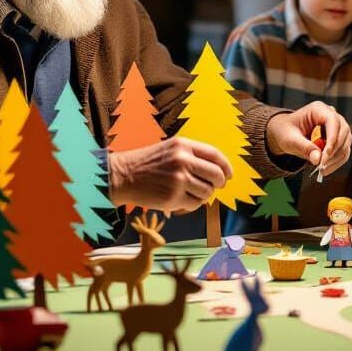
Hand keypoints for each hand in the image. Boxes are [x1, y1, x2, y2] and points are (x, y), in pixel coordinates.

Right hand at [108, 138, 232, 214]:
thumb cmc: (148, 164)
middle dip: (219, 183)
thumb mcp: (171, 149)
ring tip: (191, 193)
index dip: (226, 166)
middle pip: (217, 175)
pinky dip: (192, 205)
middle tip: (215, 187)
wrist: (122, 175)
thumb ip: (193, 156)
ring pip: (207, 192)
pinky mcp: (173, 197)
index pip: (215, 155)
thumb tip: (220, 171)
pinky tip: (181, 200)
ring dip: (204, 195)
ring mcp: (178, 179)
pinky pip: (195, 204)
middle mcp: (183, 160)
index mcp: (183, 145)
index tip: (229, 175)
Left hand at [266, 102, 351, 177]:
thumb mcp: (290, 139)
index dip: (332, 138)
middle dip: (334, 151)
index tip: (325, 155)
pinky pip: (343, 150)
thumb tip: (317, 159)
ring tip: (322, 169)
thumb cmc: (285, 131)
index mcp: (318, 109)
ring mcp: (336, 126)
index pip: (333, 121)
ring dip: (336, 158)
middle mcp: (331, 115)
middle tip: (322, 165)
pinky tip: (326, 169)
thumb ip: (304, 147)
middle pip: (343, 132)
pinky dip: (337, 161)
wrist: (284, 133)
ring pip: (346, 142)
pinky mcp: (338, 138)